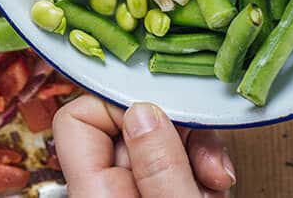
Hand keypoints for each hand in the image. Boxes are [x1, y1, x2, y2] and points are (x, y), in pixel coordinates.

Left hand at [52, 94, 235, 196]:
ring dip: (194, 151)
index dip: (118, 104)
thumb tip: (143, 110)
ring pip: (156, 141)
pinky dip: (199, 170)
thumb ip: (160, 166)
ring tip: (214, 178)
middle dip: (174, 129)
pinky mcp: (156, 195)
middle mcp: (108, 191)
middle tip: (204, 153)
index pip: (78, 117)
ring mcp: (133, 193)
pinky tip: (214, 186)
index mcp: (97, 194)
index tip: (160, 114)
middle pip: (127, 124)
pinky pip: (173, 165)